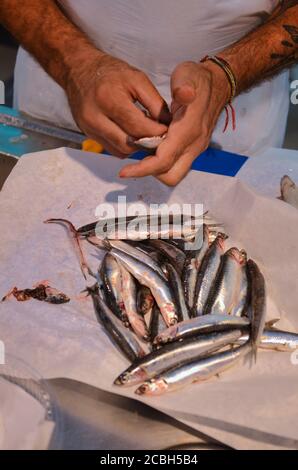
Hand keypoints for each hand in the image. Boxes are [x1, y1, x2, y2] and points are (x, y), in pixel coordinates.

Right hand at [66, 51, 169, 156]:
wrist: (79, 70)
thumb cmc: (111, 73)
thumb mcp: (137, 79)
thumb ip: (155, 103)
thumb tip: (167, 124)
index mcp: (109, 98)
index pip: (138, 127)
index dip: (156, 132)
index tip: (167, 130)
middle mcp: (95, 116)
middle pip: (129, 144)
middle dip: (147, 142)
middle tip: (158, 135)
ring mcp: (89, 128)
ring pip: (121, 151)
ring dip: (136, 147)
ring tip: (146, 135)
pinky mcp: (87, 135)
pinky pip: (112, 150)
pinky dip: (125, 147)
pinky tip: (132, 135)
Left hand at [119, 61, 229, 184]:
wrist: (217, 84)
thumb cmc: (197, 79)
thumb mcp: (188, 75)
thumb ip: (184, 85)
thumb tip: (184, 93)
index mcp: (189, 130)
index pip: (164, 160)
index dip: (143, 169)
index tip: (124, 172)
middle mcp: (194, 145)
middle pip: (170, 175)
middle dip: (150, 172)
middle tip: (133, 161)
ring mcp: (195, 149)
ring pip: (173, 173)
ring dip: (156, 169)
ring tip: (141, 154)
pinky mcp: (193, 150)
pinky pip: (176, 165)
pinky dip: (161, 163)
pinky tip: (150, 149)